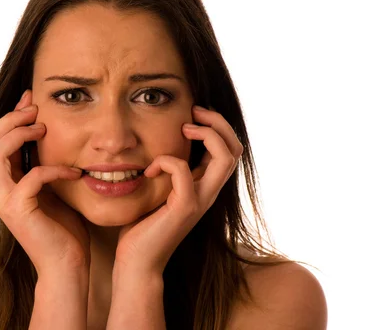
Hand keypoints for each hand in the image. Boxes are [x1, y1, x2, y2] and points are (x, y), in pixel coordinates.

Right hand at [0, 89, 89, 275]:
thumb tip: (52, 136)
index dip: (10, 116)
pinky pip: (32, 177)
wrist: (67, 264)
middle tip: (36, 108)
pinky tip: (75, 172)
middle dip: (11, 119)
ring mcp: (5, 200)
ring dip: (20, 134)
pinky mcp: (19, 210)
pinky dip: (54, 169)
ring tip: (44, 127)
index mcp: (5, 182)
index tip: (31, 99)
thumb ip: (45, 164)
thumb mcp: (53, 188)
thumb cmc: (63, 227)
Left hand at [113, 105, 243, 276]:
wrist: (137, 261)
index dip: (217, 126)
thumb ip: (168, 170)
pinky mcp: (184, 208)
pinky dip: (166, 160)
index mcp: (205, 186)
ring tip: (183, 130)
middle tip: (193, 112)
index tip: (192, 114)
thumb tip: (161, 143)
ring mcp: (200, 201)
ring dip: (206, 134)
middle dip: (218, 122)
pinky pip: (184, 171)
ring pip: (225, 158)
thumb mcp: (159, 189)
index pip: (230, 150)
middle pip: (236, 149)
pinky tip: (150, 169)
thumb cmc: (143, 225)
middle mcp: (209, 193)